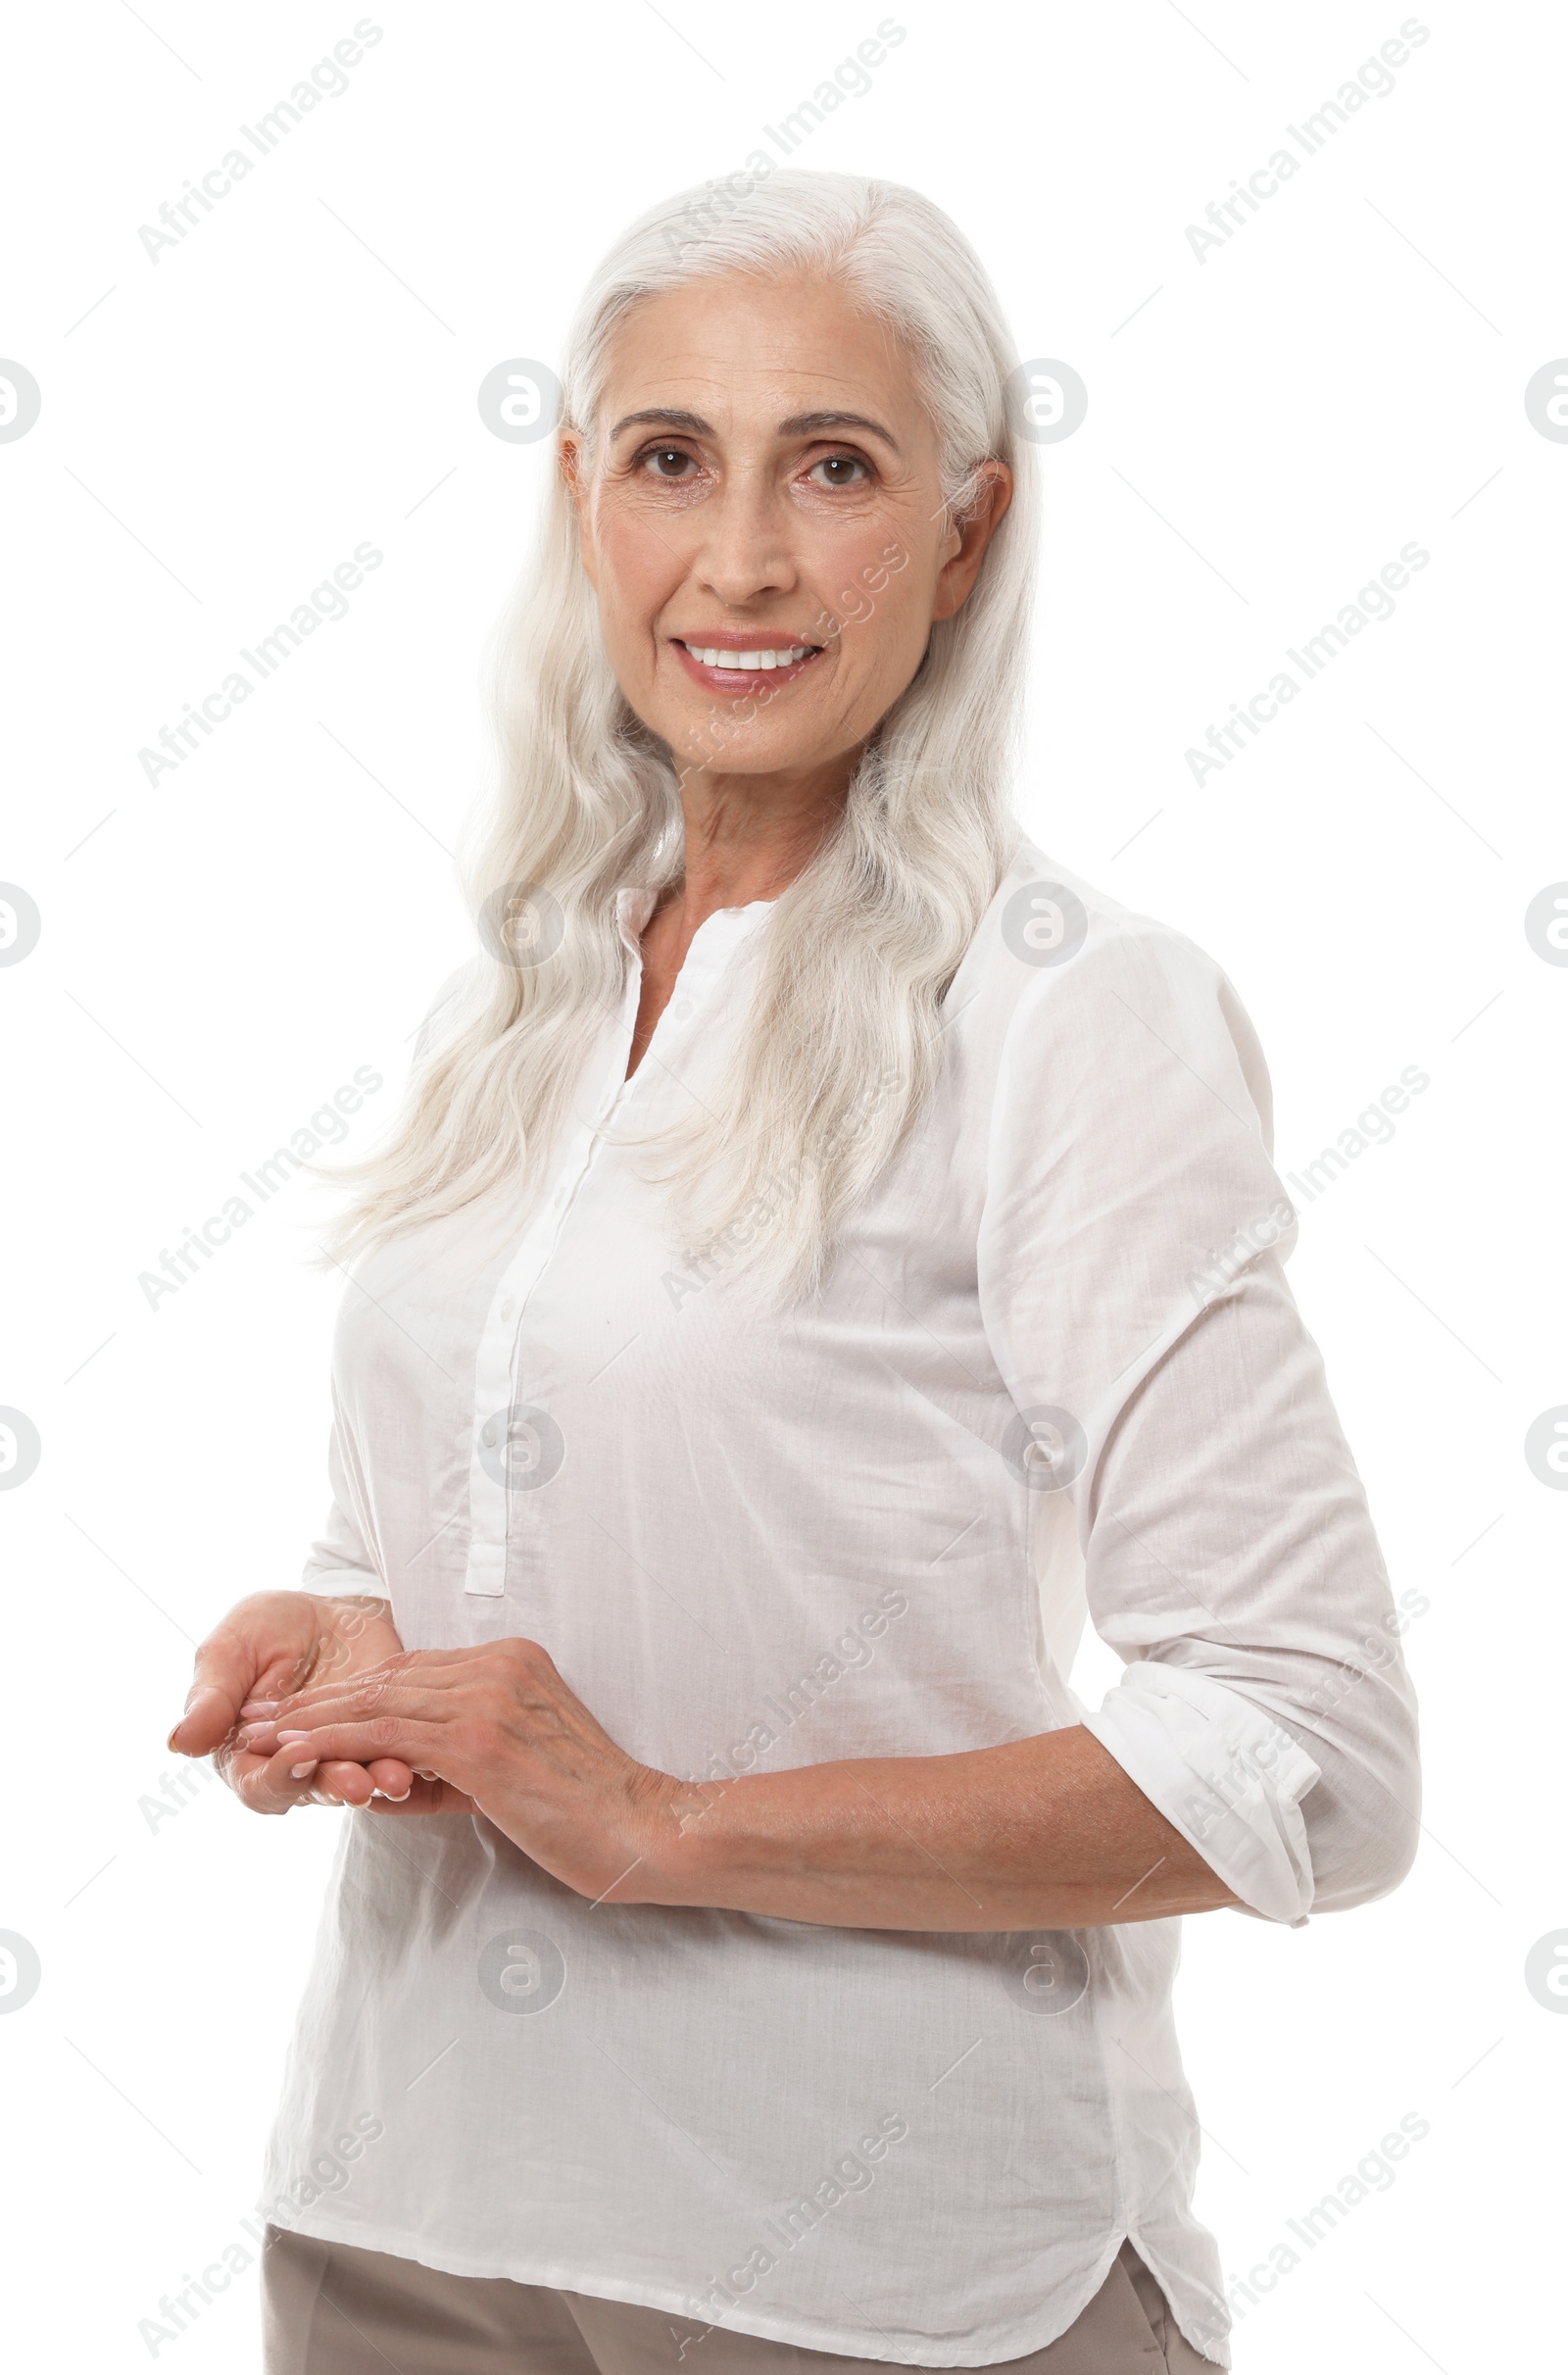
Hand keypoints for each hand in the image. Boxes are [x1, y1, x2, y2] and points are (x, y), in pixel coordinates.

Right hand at [169, 1591, 418, 1813]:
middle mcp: (292, 1768)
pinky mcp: (382, 1743)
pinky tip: (419, 1760)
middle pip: (311, 1792)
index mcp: (245, 1755)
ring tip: (394, 1777)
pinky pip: (394, 1758)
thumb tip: (178, 1742)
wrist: (330, 1609)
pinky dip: (407, 1761)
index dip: (276, 1775)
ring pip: (355, 1782)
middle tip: (357, 1782)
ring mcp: (340, 1759)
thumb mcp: (231, 1649)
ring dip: (375, 1781)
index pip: (257, 1785)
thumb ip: (211, 1696)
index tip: (297, 1754)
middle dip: (336, 1786)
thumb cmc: (266, 1631)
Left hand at [236, 1638, 673, 1895]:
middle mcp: (500, 1666)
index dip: (350, 1691)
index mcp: (514, 1662)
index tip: (301, 1709)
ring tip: (260, 1736)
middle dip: (316, 1700)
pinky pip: (387, 1736)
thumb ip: (450, 1766)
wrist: (642, 1830)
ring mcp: (490, 1698)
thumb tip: (387, 1780)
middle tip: (259, 1718)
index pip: (411, 1670)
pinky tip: (295, 1754)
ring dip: (311, 1720)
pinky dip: (333, 1743)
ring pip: (379, 1702)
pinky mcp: (481, 1740)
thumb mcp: (513, 1773)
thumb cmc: (584, 1813)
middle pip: (387, 1678)